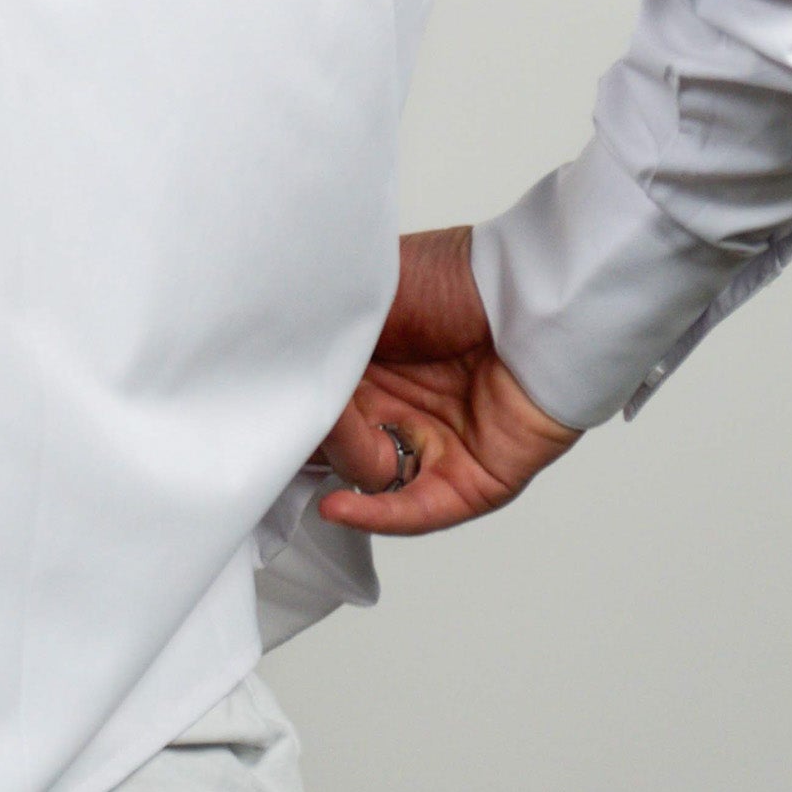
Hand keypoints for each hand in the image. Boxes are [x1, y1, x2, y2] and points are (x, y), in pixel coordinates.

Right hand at [308, 226, 579, 537]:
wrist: (536, 293)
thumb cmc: (457, 278)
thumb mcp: (364, 300)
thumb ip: (319, 344)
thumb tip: (282, 388)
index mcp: (368, 364)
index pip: (314, 403)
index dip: (289, 409)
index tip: (254, 408)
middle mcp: (399, 408)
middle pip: (335, 444)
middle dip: (314, 432)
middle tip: (300, 405)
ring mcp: (435, 446)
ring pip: (369, 474)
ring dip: (348, 456)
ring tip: (340, 423)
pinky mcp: (472, 481)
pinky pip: (416, 510)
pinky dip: (373, 513)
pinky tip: (338, 504)